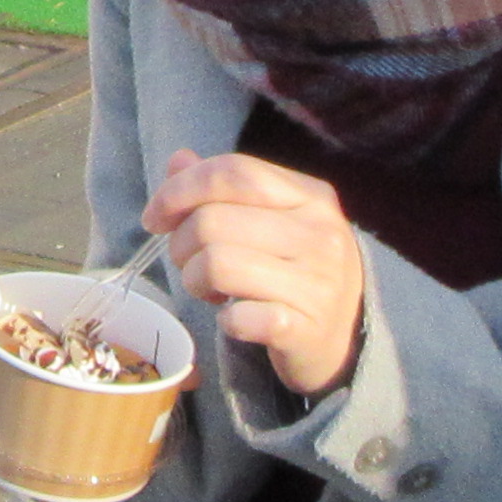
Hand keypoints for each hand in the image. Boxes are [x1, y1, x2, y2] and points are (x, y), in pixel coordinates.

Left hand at [145, 150, 366, 395]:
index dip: (180, 189)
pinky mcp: (305, 329)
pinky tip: (234, 320)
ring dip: (194, 282)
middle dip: (181, 245)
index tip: (155, 217)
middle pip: (213, 220)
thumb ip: (225, 189)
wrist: (346, 340)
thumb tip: (178, 161)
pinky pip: (238, 317)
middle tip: (190, 264)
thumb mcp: (271, 221)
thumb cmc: (296, 272)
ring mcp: (317, 283)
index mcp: (311, 196)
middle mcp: (320, 233)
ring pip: (216, 264)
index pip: (234, 171)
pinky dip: (224, 321)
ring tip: (208, 290)